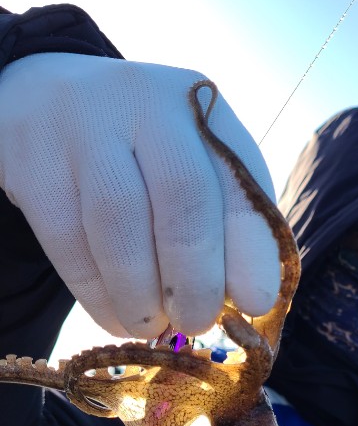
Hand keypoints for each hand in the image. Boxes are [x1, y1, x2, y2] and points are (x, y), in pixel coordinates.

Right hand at [0, 53, 279, 337]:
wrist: (44, 99)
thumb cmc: (143, 148)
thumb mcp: (194, 160)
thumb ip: (225, 218)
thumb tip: (243, 299)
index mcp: (204, 108)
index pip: (240, 178)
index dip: (250, 248)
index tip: (255, 302)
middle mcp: (148, 104)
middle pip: (183, 196)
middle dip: (195, 276)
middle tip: (197, 323)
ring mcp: (85, 128)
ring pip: (118, 222)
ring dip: (140, 292)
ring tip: (153, 327)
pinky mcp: (34, 162)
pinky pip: (68, 241)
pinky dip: (96, 293)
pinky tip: (116, 318)